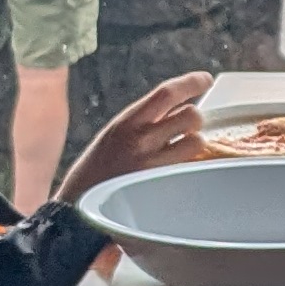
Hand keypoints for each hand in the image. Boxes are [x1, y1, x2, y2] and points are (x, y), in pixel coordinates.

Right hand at [55, 71, 215, 204]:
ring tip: (182, 151)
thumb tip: (180, 108)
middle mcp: (141, 140)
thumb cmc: (99, 168)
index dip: (191, 82)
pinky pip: (189, 168)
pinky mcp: (162, 186)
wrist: (79, 205)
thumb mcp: (115, 134)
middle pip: (191, 116)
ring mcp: (153, 164)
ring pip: (196, 143)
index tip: (205, 80)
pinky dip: (189, 166)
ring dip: (195, 144)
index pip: (167, 92)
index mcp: (127, 122)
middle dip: (195, 119)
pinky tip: (176, 171)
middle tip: (189, 128)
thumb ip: (144, 121)